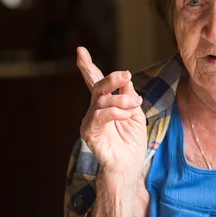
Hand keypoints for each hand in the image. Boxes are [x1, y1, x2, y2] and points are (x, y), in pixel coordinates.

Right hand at [76, 46, 146, 177]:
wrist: (129, 166)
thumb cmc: (131, 141)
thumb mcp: (135, 113)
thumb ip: (129, 95)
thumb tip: (126, 79)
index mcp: (105, 103)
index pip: (95, 82)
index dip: (87, 66)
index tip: (80, 50)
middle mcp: (94, 110)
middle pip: (98, 86)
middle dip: (112, 78)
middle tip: (126, 75)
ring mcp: (90, 121)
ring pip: (101, 100)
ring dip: (121, 100)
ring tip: (134, 105)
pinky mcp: (89, 133)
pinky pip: (99, 116)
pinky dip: (114, 111)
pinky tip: (125, 114)